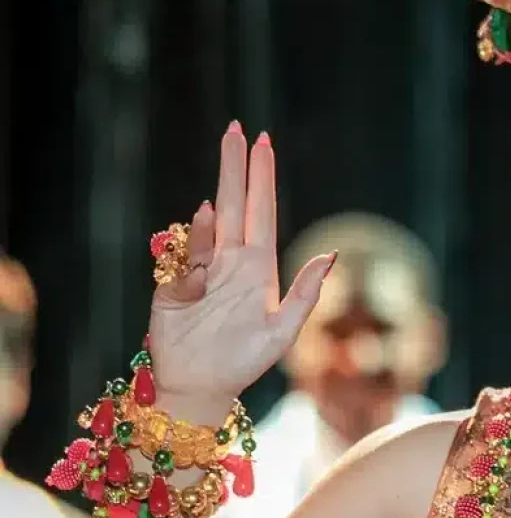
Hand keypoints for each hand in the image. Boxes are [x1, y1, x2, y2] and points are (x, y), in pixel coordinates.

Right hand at [147, 122, 334, 417]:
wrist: (202, 388)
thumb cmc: (245, 362)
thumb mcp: (284, 332)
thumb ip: (306, 294)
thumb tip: (331, 254)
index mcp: (258, 267)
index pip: (262, 211)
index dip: (262, 177)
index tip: (262, 143)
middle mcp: (229, 261)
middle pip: (234, 203)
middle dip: (235, 166)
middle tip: (236, 128)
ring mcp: (200, 270)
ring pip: (207, 226)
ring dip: (213, 208)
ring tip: (220, 203)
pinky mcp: (172, 286)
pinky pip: (181, 260)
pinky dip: (191, 250)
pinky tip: (198, 259)